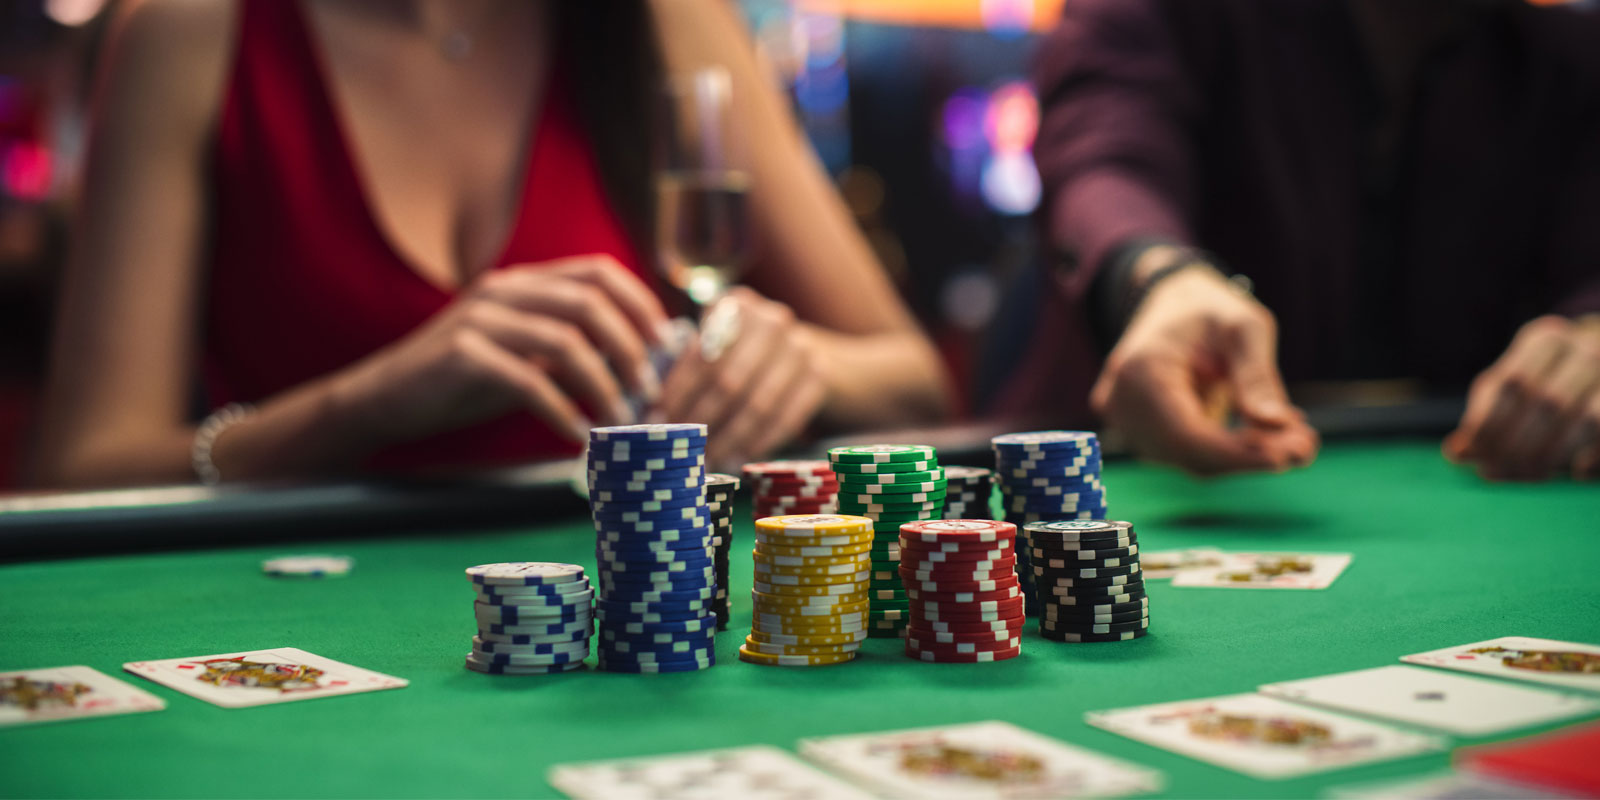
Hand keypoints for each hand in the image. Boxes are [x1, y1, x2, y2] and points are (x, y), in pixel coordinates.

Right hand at [335, 255, 667, 445]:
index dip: (640, 303)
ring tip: (622, 422)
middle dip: (630, 349)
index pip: (598, 271)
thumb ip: (569, 348)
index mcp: (524, 282)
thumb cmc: (461, 381)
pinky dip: (561, 410)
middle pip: (589, 304)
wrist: (383, 400)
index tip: (666, 345)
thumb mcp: (522, 355)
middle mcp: (505, 290)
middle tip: (650, 392)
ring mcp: (481, 318)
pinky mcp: (461, 354)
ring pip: (565, 342)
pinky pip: (528, 381)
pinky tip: (577, 436)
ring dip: (603, 386)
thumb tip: (637, 363)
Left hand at [654, 287, 825, 467]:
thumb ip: (692, 364)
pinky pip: (786, 417)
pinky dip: (760, 442)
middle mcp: (771, 319)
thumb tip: (650, 411)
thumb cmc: (756, 358)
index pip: (700, 353)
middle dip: (699, 419)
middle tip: (681, 447)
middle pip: (727, 379)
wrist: (830, 362)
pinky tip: (741, 458)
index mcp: (736, 306)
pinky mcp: (821, 376)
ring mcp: (801, 347)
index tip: (656, 421)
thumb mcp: (726, 346)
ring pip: (756, 403)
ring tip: (708, 460)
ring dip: (729, 437)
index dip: (676, 391)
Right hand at [1091, 266, 1319, 475]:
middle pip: (1188, 454)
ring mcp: (1124, 421)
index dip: (1237, 453)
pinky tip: (1262, 435)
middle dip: (1249, 456)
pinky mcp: (1138, 431)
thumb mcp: (1243, 328)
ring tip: (1294, 438)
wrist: (1171, 304)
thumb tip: (1275, 426)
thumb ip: (1256, 376)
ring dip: (1242, 457)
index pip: (1186, 434)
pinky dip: (1226, 451)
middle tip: (1306, 446)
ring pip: (1188, 460)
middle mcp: (1121, 403)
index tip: (1288, 456)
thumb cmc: (1209, 309)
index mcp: (1140, 371)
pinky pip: (1185, 454)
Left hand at [1444, 314, 1599, 480]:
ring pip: (1581, 418)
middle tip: (1491, 473)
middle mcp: (1585, 349)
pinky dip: (1593, 456)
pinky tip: (1576, 473)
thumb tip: (1457, 453)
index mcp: (1546, 340)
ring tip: (1525, 477)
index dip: (1487, 424)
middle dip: (1515, 445)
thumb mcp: (1509, 386)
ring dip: (1550, 455)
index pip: (1509, 384)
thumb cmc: (1546, 381)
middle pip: (1545, 402)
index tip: (1467, 455)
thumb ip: (1483, 414)